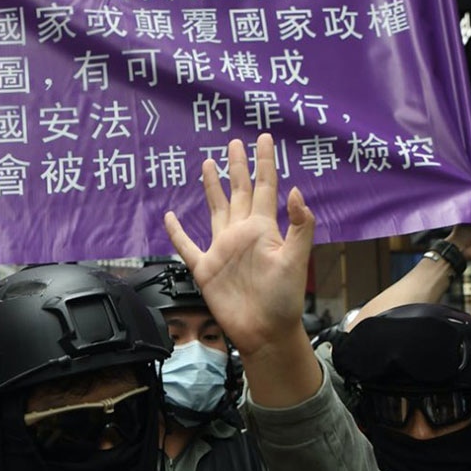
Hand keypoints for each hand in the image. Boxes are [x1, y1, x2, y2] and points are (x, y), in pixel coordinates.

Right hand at [164, 135, 314, 363]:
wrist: (265, 332)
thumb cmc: (284, 299)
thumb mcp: (298, 260)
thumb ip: (299, 226)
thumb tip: (295, 190)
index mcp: (264, 228)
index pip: (265, 187)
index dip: (264, 162)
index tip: (263, 138)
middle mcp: (242, 233)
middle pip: (239, 191)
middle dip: (237, 167)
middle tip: (234, 142)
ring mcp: (222, 249)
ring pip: (216, 210)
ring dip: (212, 188)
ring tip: (208, 164)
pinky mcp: (205, 268)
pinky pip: (187, 246)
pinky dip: (177, 233)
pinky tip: (170, 218)